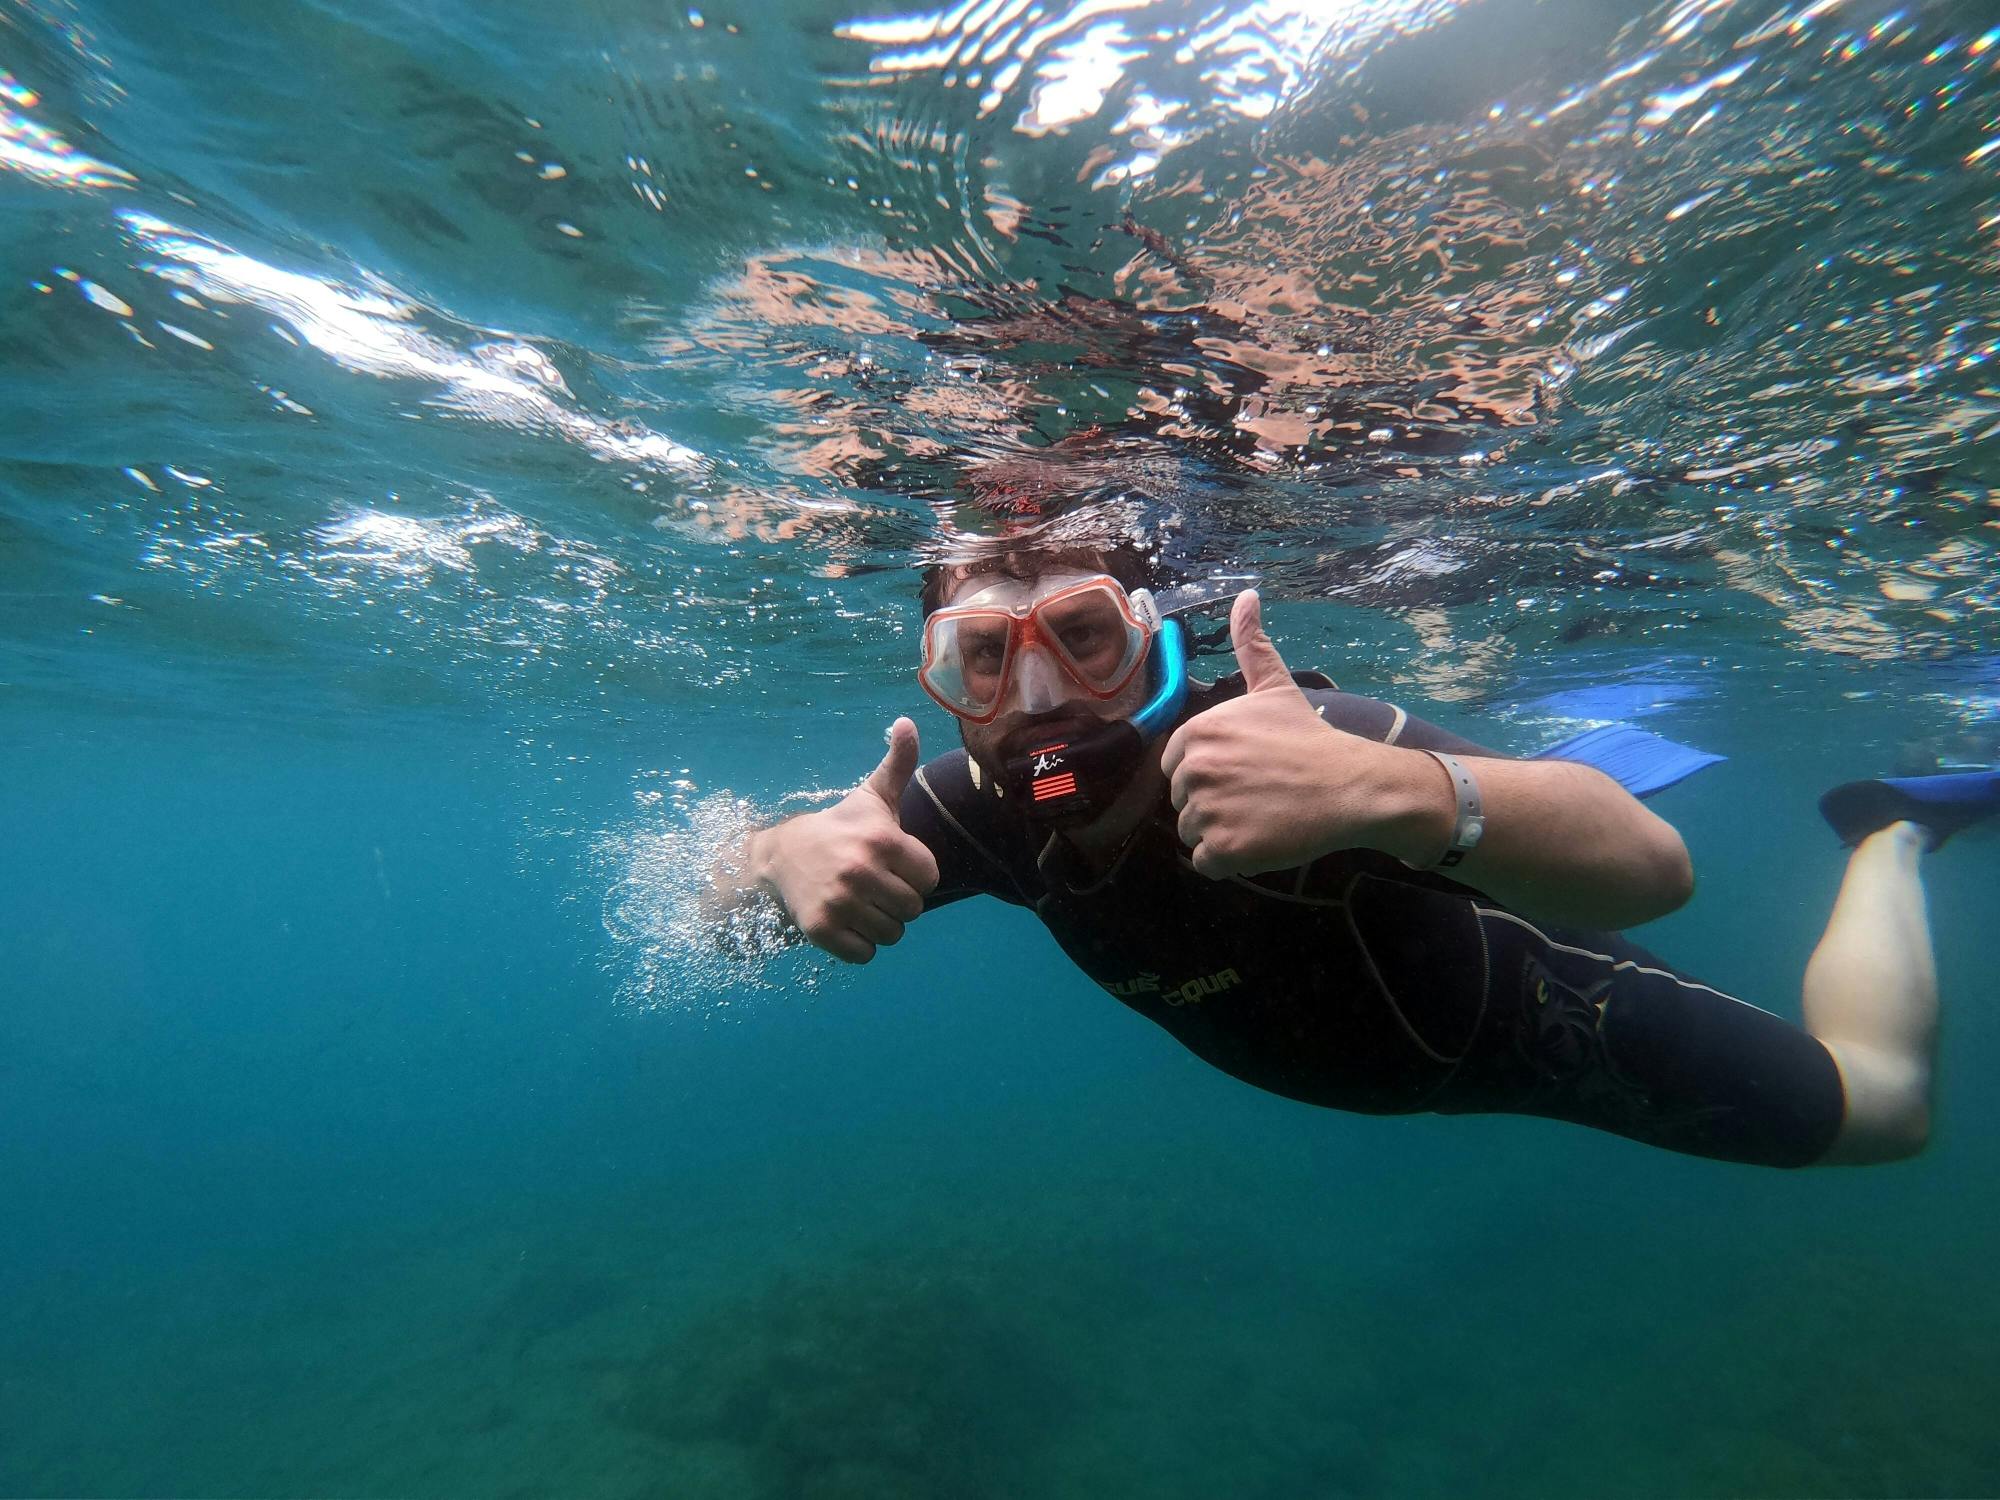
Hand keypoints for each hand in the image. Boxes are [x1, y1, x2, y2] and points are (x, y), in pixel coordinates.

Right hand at [747, 718, 940, 962]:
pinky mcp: (822, 930)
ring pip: (892, 935)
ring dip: (880, 923)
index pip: (929, 878)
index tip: (892, 863)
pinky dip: (859, 945)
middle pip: (913, 909)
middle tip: (873, 884)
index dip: (914, 874)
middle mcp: (861, 871)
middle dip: (897, 900)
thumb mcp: (872, 796)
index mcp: (883, 840)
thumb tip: (907, 721)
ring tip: (860, 902)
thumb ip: (898, 763)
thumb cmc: (840, 827)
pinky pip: (865, 954)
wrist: (781, 856)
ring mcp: (840, 902)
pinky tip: (845, 920)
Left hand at [1160, 591, 1441, 877]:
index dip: (1209, 775)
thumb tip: (1247, 595)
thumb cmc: (1311, 739)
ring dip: (1221, 833)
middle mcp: (1195, 769)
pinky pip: (1206, 864)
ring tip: (1261, 817)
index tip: (1245, 773)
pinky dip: (1229, 861)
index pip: (1175, 767)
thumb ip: (1251, 644)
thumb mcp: (1275, 687)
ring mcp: (1208, 811)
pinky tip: (1260, 841)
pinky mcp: (1224, 850)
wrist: (1352, 786)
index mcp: (1198, 732)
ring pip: (1192, 834)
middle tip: (1257, 797)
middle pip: (1182, 802)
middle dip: (1214, 804)